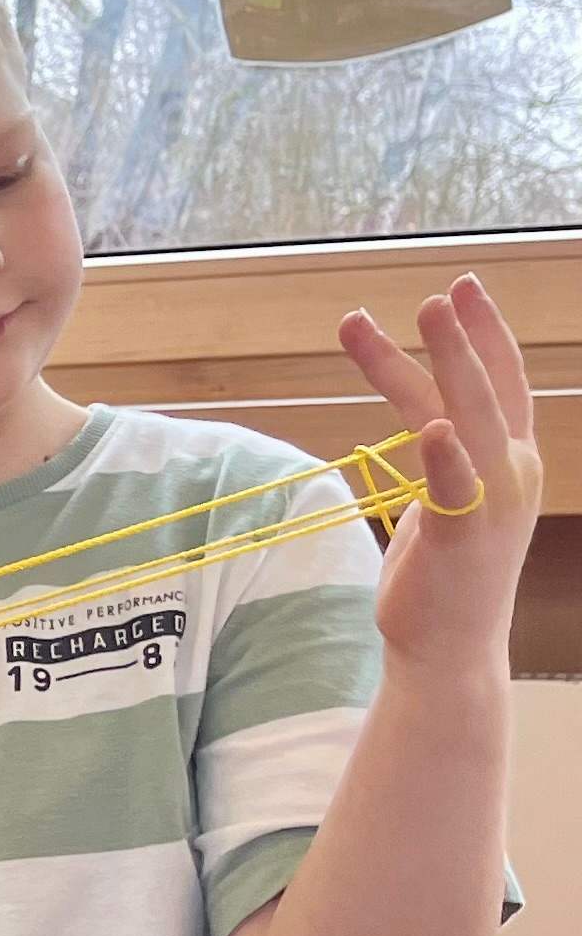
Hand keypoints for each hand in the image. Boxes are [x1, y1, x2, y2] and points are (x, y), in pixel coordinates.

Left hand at [339, 272, 541, 679]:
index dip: (483, 334)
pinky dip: (446, 456)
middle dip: (464, 337)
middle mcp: (510, 473)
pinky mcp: (458, 538)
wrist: (449, 648)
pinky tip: (433, 426)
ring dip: (447, 364)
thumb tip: (430, 420)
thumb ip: (447, 458)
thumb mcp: (452, 501)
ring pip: (468, 418)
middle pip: (488, 389)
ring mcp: (488, 505)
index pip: (503, 383)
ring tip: (424, 315)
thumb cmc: (444, 573)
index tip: (460, 287)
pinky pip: (454, 489)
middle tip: (441, 290)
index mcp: (509, 461)